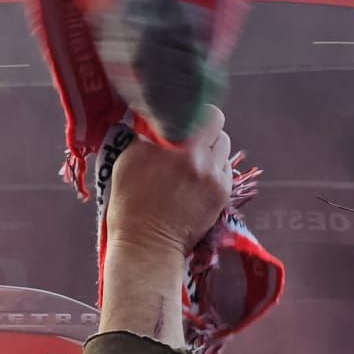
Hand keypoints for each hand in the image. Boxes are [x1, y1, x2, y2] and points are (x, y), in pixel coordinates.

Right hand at [105, 109, 232, 258]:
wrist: (147, 245)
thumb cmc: (130, 204)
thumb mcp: (127, 160)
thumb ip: (145, 135)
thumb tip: (154, 119)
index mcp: (170, 143)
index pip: (194, 108)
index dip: (189, 110)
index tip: (180, 116)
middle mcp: (196, 155)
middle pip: (216, 121)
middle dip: (204, 125)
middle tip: (191, 136)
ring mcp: (213, 174)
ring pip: (224, 144)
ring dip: (212, 146)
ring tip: (195, 159)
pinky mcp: (223, 192)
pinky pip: (227, 167)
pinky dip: (216, 168)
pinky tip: (199, 178)